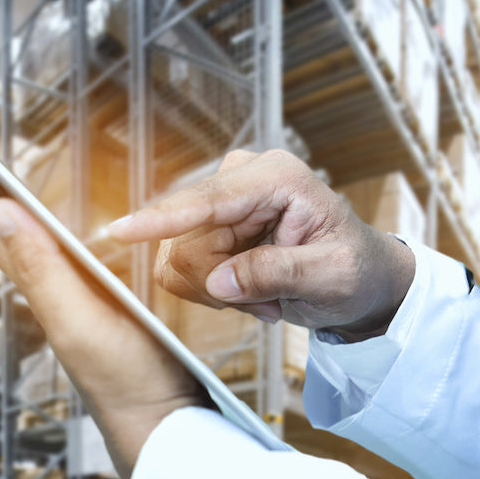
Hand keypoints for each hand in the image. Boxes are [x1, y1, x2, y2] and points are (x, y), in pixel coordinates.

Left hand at [0, 139, 210, 478]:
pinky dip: (57, 227)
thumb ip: (39, 267)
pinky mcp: (99, 307)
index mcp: (35, 284)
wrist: (159, 423)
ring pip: (31, 241)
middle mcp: (46, 288)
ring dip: (16, 202)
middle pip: (2, 226)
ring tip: (10, 170)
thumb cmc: (122, 379)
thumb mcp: (77, 320)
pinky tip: (72, 221)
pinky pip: (65, 255)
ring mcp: (71, 298)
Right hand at [109, 149, 415, 341]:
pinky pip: (182, 271)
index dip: (162, 219)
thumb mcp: (330, 276)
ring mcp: (221, 203)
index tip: (120, 231)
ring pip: (179, 262)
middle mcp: (242, 180)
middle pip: (187, 242)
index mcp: (277, 178)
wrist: (359, 279)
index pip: (207, 200)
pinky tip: (253, 292)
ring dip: (221, 292)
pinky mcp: (209, 226)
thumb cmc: (355, 270)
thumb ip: (277, 274)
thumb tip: (219, 282)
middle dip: (222, 285)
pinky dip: (216, 293)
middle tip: (271, 301)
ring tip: (268, 295)